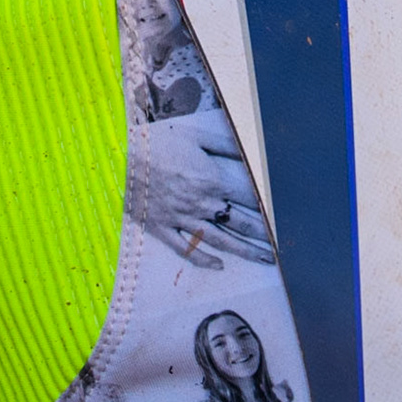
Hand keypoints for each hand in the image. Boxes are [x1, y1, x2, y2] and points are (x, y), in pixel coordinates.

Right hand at [132, 121, 273, 269]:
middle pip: (240, 223)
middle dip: (263, 236)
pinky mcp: (163, 227)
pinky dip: (204, 259)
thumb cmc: (157, 141)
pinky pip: (186, 249)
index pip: (249, 198)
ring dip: (245, 251)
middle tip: (282, 248)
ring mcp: (182, 218)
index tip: (284, 217)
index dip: (269, 208)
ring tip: (264, 259)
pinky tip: (220, 265)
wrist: (117, 156)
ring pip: (220, 240)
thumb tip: (251, 153)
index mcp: (211, 179)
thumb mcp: (195, 136)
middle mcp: (201, 203)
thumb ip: (226, 145)